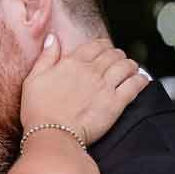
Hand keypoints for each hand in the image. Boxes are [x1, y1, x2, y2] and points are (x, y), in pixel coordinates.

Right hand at [18, 34, 150, 143]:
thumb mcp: (33, 79)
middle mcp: (92, 70)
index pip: (96, 46)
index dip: (103, 46)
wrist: (51, 135)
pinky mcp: (116, 103)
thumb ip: (46, 56)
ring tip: (131, 70)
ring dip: (130, 66)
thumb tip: (53, 39)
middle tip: (118, 61)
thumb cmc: (38, 110)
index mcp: (73, 62)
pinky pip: (135, 85)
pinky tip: (141, 81)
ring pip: (127, 66)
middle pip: (114, 54)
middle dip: (118, 56)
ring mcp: (105, 86)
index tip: (105, 50)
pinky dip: (140, 80)